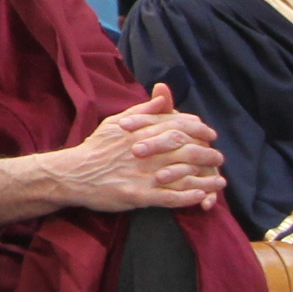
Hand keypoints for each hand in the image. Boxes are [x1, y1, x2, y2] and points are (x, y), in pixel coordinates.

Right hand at [0, 88, 223, 226]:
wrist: (72, 174)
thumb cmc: (96, 148)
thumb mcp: (116, 123)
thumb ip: (143, 111)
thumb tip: (163, 94)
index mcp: (139, 131)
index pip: (177, 125)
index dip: (198, 129)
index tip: (210, 134)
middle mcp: (143, 151)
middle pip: (185, 148)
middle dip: (207, 153)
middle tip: (219, 158)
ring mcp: (141, 174)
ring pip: (182, 174)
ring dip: (205, 178)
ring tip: (220, 181)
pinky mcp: (138, 195)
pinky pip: (169, 197)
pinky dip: (188, 197)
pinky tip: (202, 197)